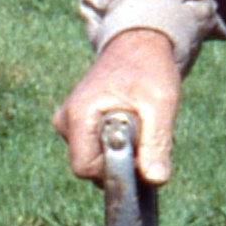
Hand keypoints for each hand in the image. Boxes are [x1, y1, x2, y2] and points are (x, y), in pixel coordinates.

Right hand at [57, 30, 184, 185]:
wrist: (139, 44)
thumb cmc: (149, 68)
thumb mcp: (160, 103)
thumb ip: (157, 142)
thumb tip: (155, 180)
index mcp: (79, 114)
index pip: (84, 168)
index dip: (113, 170)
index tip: (139, 153)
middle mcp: (65, 120)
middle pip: (90, 167)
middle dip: (122, 161)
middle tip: (146, 133)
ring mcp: (69, 123)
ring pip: (96, 160)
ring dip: (124, 153)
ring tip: (142, 124)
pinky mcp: (78, 124)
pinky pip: (96, 150)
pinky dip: (120, 145)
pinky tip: (135, 125)